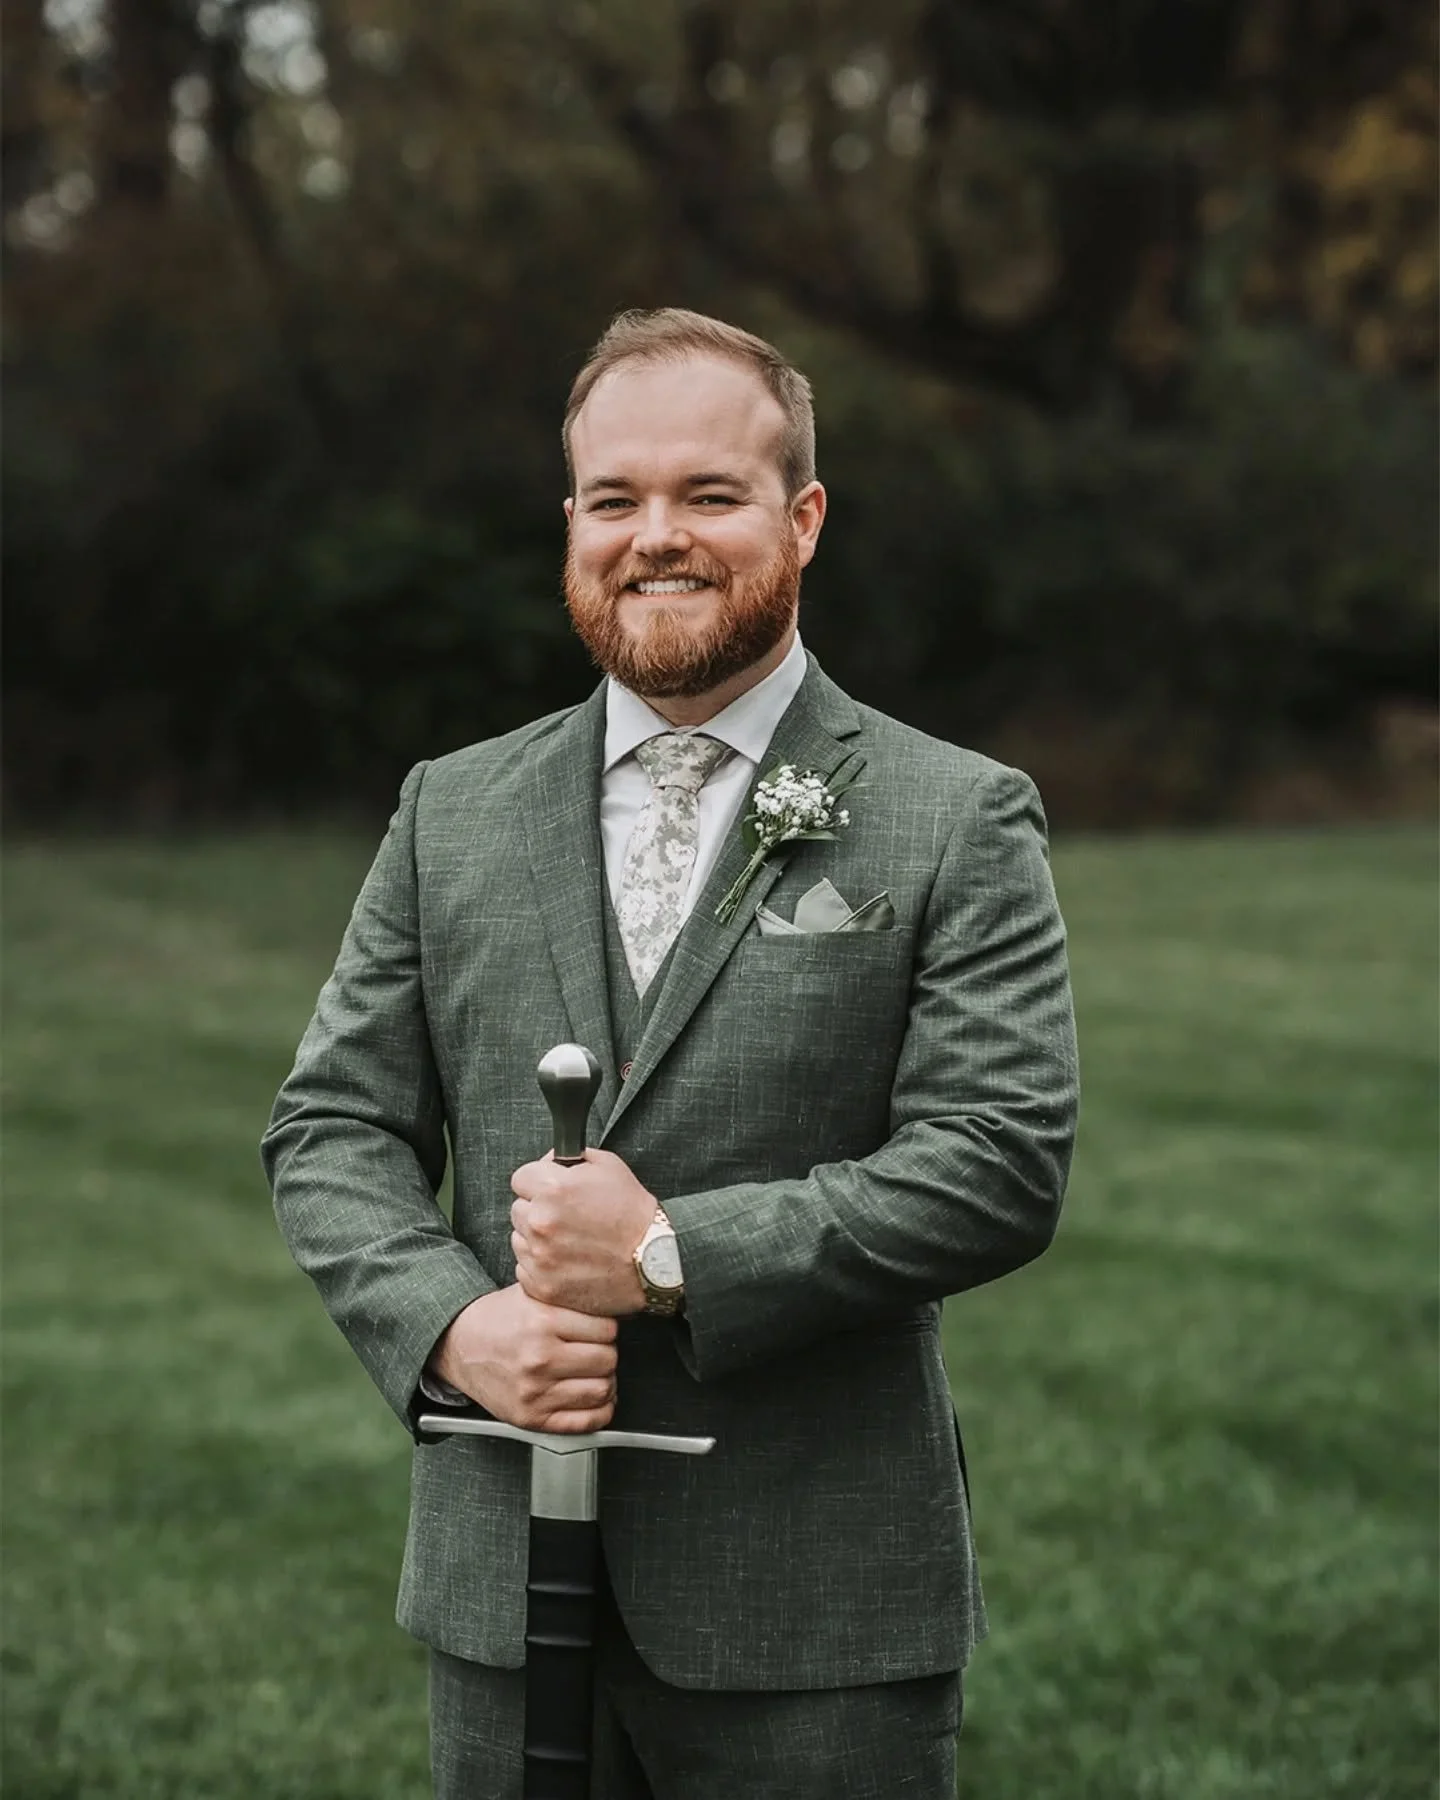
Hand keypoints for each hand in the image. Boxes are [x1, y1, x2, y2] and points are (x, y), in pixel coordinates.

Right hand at [432, 1286, 617, 1432]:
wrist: (458, 1346)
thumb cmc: (497, 1320)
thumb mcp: (531, 1294)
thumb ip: (569, 1298)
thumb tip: (613, 1303)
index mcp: (542, 1321)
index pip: (607, 1328)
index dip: (609, 1327)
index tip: (601, 1329)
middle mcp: (540, 1358)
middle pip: (607, 1359)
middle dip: (607, 1353)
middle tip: (595, 1349)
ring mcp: (535, 1392)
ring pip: (602, 1390)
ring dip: (605, 1381)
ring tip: (593, 1372)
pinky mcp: (531, 1418)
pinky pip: (587, 1422)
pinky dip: (599, 1411)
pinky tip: (592, 1397)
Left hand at [510, 1148, 656, 1316]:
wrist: (654, 1260)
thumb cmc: (633, 1212)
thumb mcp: (608, 1166)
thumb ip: (571, 1157)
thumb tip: (549, 1160)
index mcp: (553, 1189)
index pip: (520, 1177)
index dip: (538, 1181)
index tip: (551, 1190)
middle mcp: (541, 1222)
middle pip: (517, 1209)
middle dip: (537, 1209)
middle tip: (566, 1217)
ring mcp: (540, 1257)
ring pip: (519, 1239)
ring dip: (536, 1238)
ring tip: (569, 1240)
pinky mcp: (542, 1285)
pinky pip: (525, 1268)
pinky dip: (540, 1265)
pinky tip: (567, 1261)